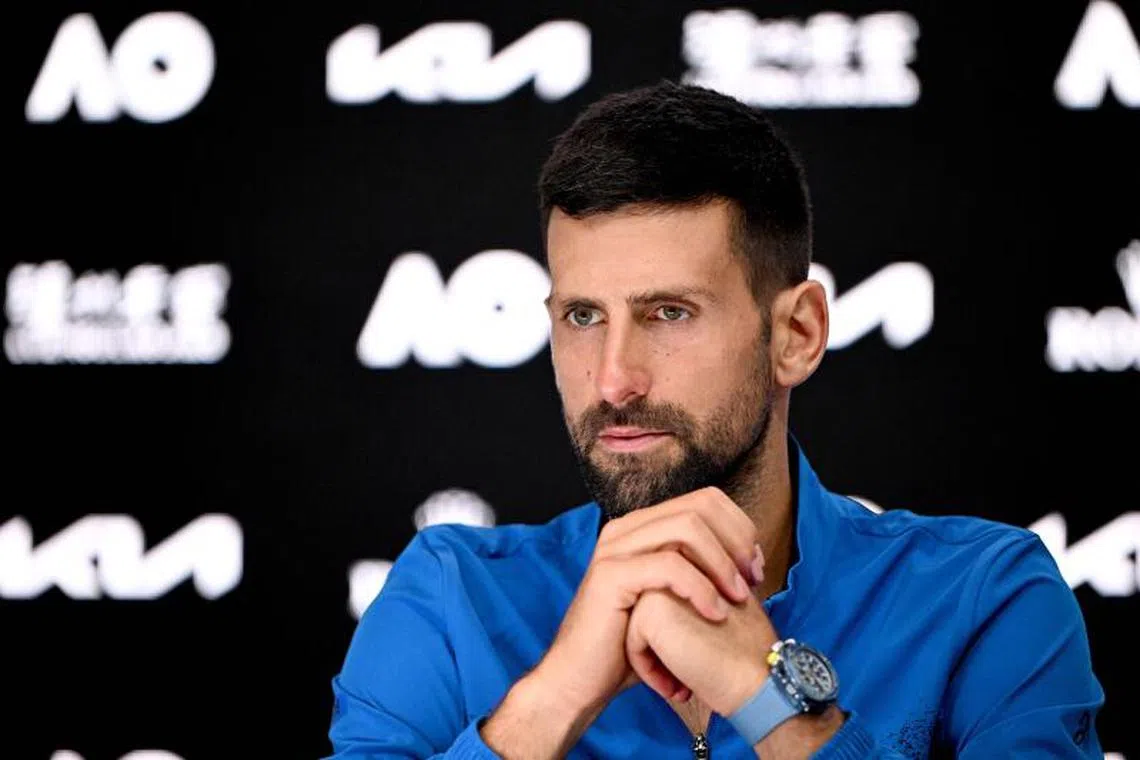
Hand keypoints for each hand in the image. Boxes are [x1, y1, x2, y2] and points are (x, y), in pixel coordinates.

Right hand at [532, 487, 763, 715]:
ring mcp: (615, 548)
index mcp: (641, 527)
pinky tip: (716, 613)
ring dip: (723, 561)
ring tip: (739, 597)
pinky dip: (701, 588)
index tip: (755, 569)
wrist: (581, 682)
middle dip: (737, 541)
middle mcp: (626, 528)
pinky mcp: (610, 574)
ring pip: (687, 527)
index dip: (739, 527)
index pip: (704, 500)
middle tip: (753, 580)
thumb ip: (698, 570)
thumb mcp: (671, 599)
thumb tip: (748, 556)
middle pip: (700, 505)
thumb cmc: (629, 647)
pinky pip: (669, 566)